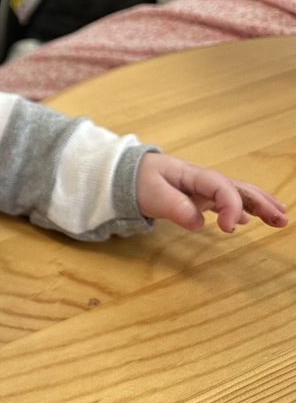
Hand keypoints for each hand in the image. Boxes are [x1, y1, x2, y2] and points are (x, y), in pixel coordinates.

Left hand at [136, 152, 288, 232]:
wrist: (123, 172)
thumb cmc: (136, 180)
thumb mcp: (151, 194)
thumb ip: (174, 207)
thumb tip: (199, 223)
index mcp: (192, 175)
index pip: (221, 188)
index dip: (231, 207)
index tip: (230, 230)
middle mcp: (202, 180)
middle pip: (237, 188)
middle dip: (261, 202)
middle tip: (282, 219)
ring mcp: (201, 188)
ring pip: (235, 194)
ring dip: (258, 205)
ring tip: (280, 218)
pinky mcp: (197, 196)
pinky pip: (224, 201)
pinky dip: (240, 209)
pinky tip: (249, 221)